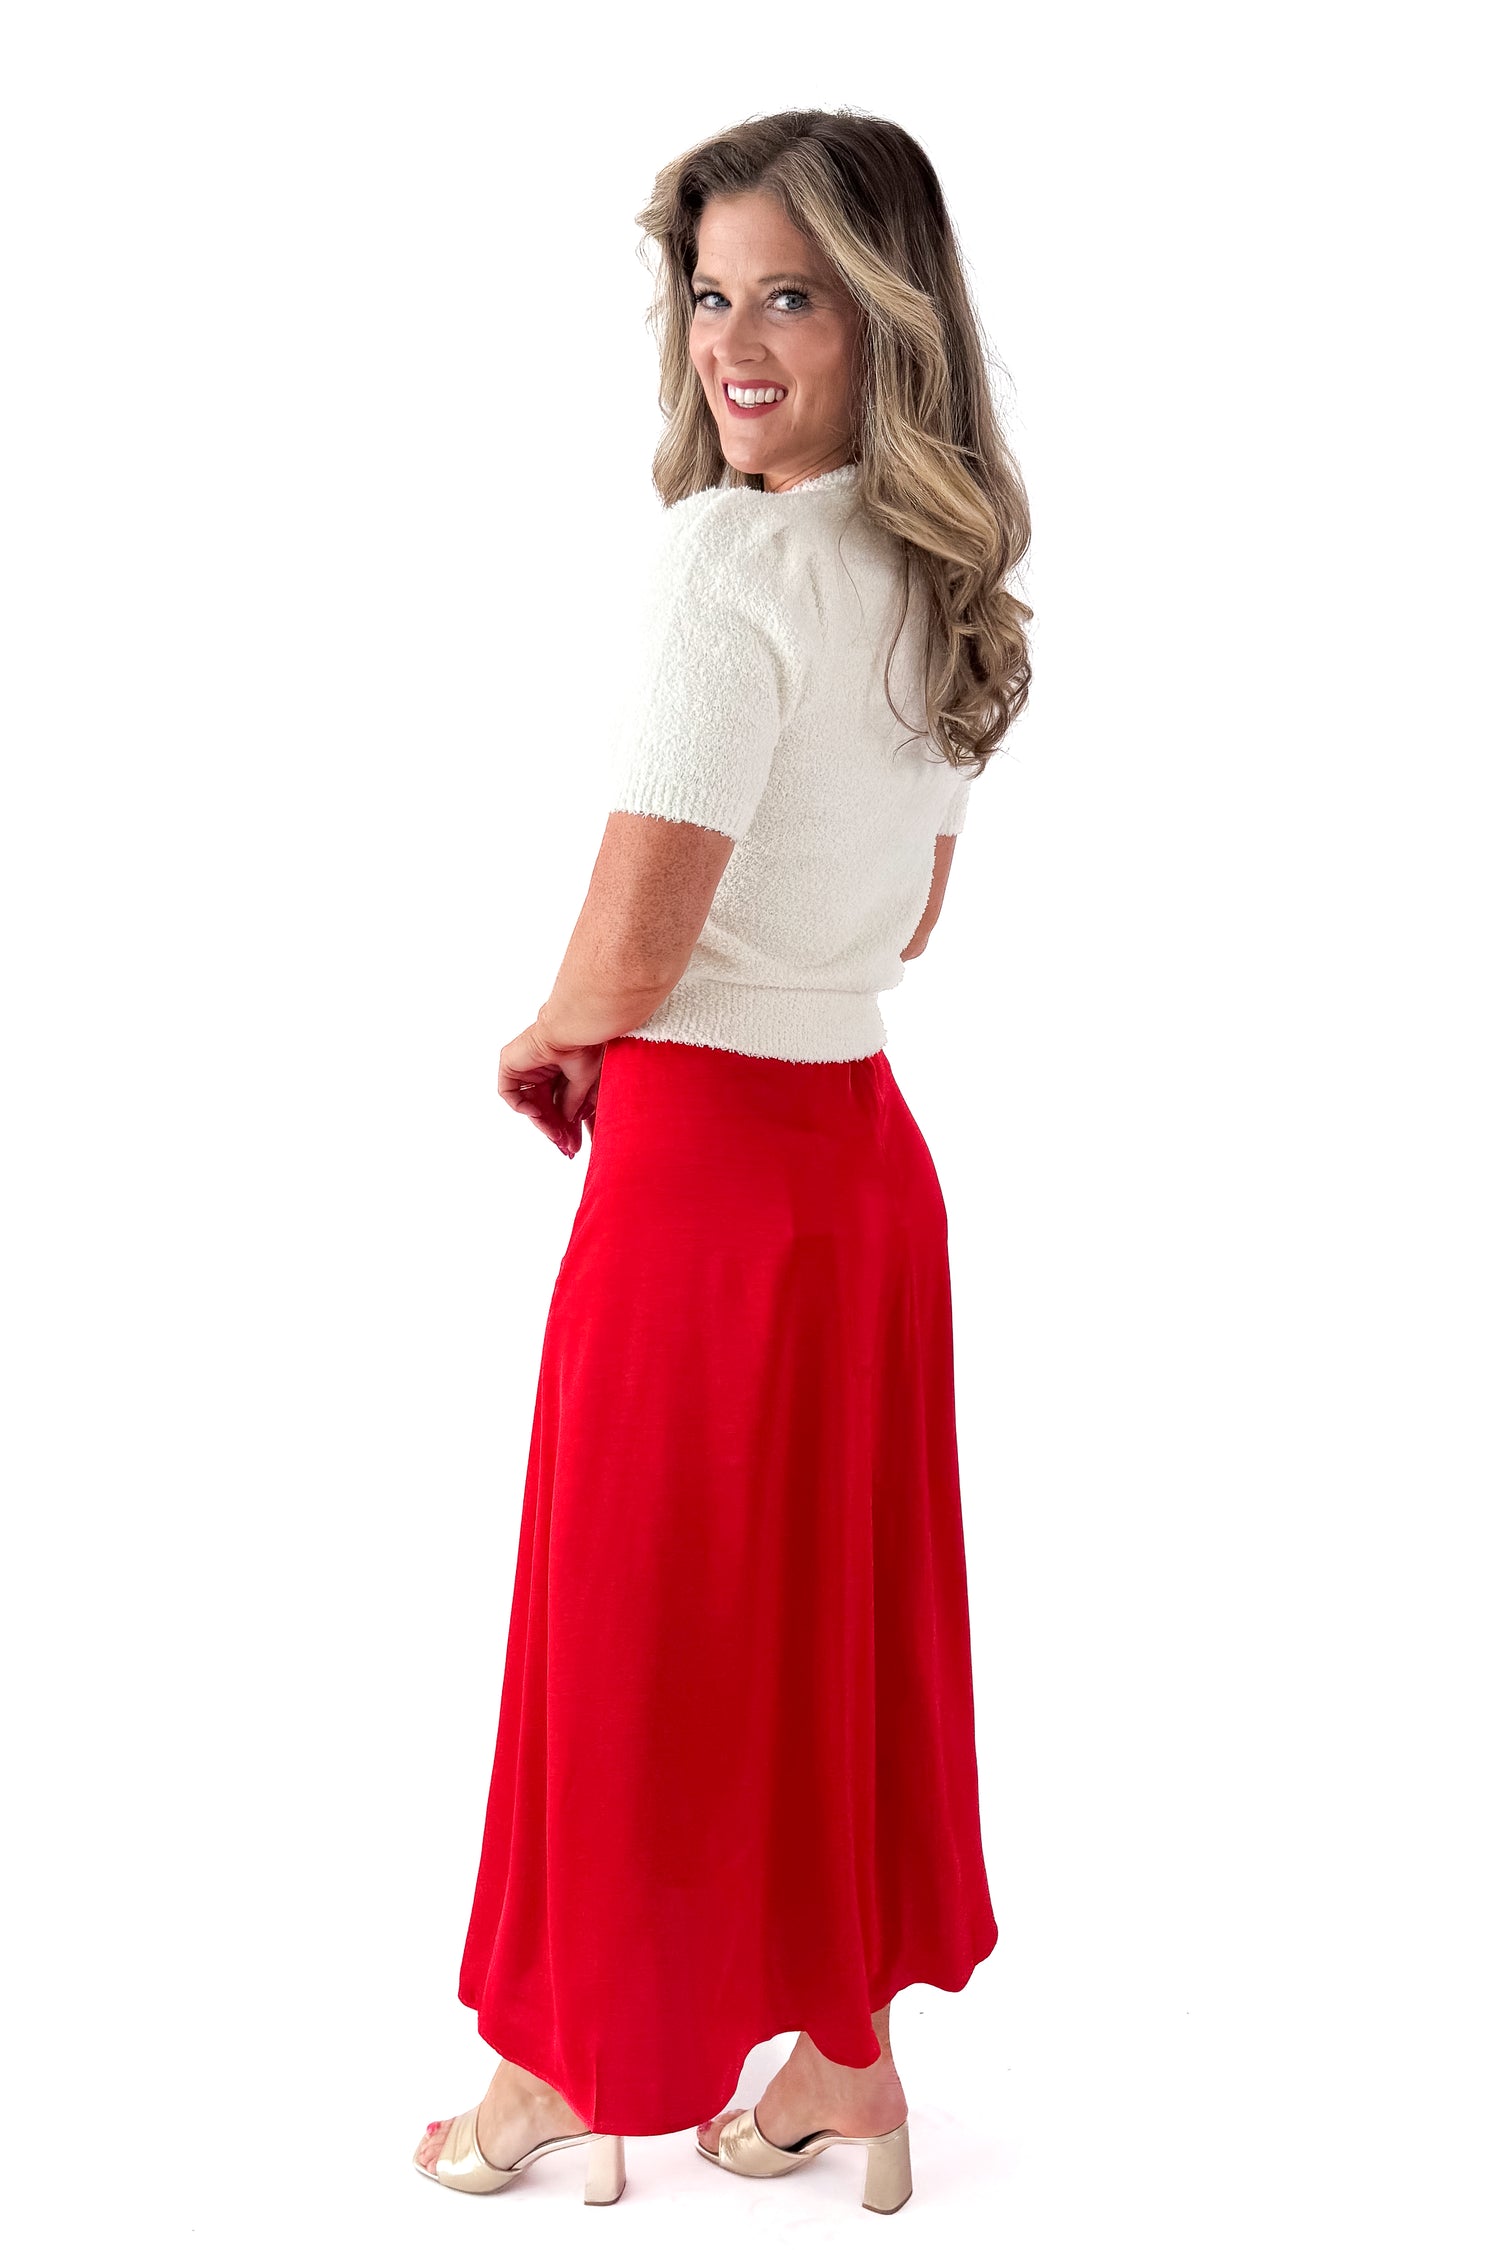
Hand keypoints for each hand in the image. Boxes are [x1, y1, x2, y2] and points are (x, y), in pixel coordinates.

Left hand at [498, 1017, 603, 1157]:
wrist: (572, 1030)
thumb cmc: (584, 1047)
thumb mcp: (583, 1083)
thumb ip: (572, 1103)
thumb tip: (568, 1122)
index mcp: (558, 1069)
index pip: (557, 1103)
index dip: (565, 1125)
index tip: (573, 1144)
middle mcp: (540, 1068)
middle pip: (544, 1107)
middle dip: (555, 1128)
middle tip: (566, 1147)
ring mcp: (524, 1066)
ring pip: (529, 1104)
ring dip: (542, 1123)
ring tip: (556, 1137)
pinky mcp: (510, 1063)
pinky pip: (508, 1092)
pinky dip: (520, 1106)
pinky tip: (537, 1113)